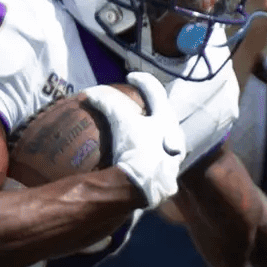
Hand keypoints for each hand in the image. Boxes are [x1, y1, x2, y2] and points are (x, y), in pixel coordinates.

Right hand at [85, 82, 185, 208]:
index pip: (156, 91)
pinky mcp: (167, 179)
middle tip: (138, 106)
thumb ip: (107, 103)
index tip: (130, 78)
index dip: (143, 80)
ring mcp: (173, 160)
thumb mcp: (120, 122)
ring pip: (165, 141)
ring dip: (152, 135)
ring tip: (138, 134)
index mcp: (167, 120)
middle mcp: (176, 138)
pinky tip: (138, 161)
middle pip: (165, 116)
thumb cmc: (134, 150)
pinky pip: (158, 163)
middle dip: (152, 109)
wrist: (140, 188)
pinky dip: (148, 157)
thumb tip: (90, 92)